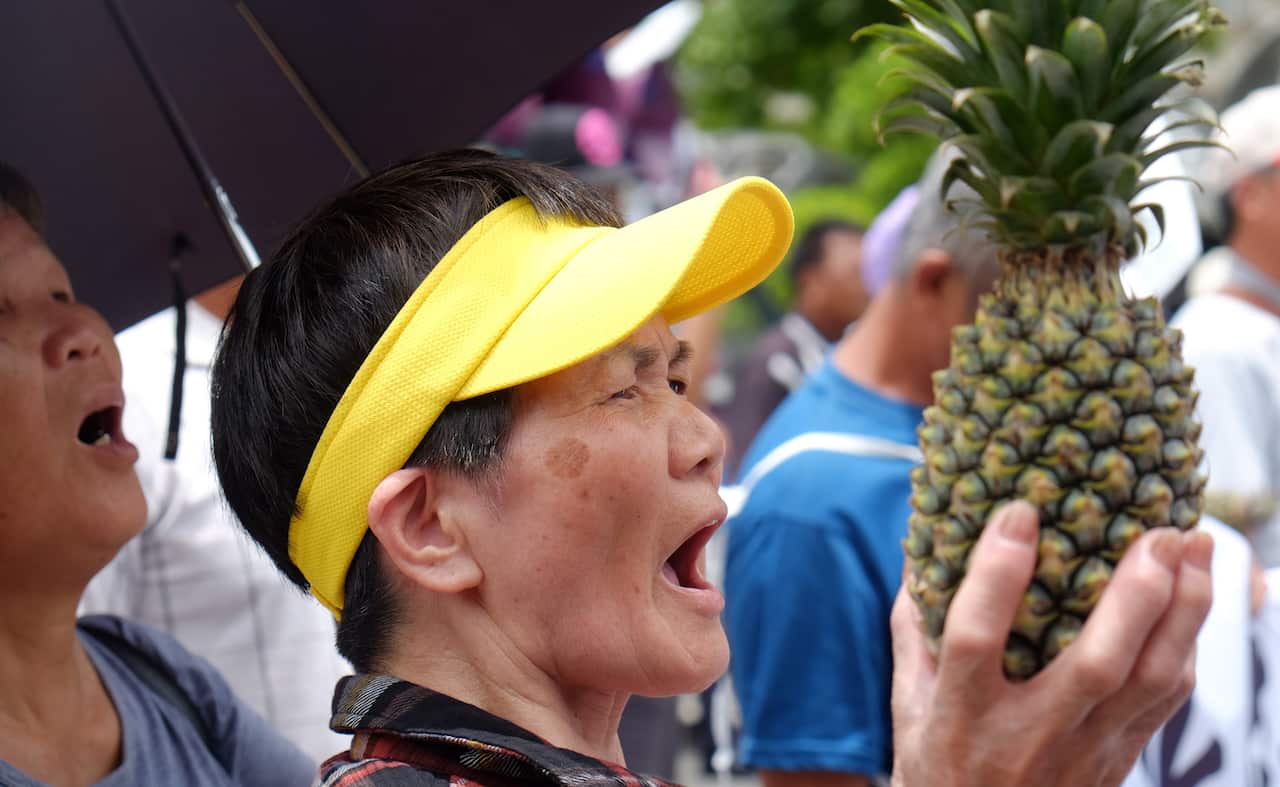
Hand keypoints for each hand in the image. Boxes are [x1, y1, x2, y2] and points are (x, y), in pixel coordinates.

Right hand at [890, 501, 1213, 786]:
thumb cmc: (939, 767)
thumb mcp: (909, 703)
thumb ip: (914, 627)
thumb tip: (920, 547)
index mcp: (961, 715)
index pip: (975, 639)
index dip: (995, 575)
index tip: (1017, 512)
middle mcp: (1027, 734)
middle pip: (1095, 665)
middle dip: (1133, 594)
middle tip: (1154, 533)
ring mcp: (1083, 750)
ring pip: (1151, 681)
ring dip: (1183, 609)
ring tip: (1194, 545)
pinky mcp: (1120, 757)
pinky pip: (1168, 699)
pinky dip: (1186, 642)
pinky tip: (1191, 596)